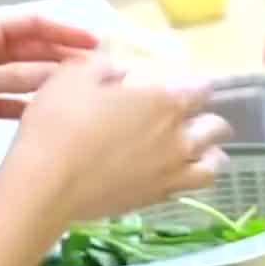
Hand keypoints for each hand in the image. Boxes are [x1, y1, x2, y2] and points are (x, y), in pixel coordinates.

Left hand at [0, 13, 98, 190]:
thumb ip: (15, 78)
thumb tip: (60, 72)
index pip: (31, 25)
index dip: (65, 32)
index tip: (97, 44)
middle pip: (32, 50)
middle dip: (64, 57)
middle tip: (101, 71)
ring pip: (25, 77)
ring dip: (51, 82)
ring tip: (86, 93)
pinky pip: (11, 102)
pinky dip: (30, 107)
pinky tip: (53, 116)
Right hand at [0, 60, 232, 265]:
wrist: (48, 183)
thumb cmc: (61, 122)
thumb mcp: (76, 75)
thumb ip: (106, 67)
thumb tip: (123, 71)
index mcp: (164, 100)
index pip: (202, 89)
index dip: (195, 85)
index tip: (183, 86)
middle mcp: (178, 137)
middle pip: (216, 127)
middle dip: (206, 119)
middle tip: (188, 119)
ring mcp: (172, 172)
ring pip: (214, 163)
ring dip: (209, 153)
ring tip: (194, 151)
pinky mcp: (158, 198)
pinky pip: (191, 188)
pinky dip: (189, 178)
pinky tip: (173, 172)